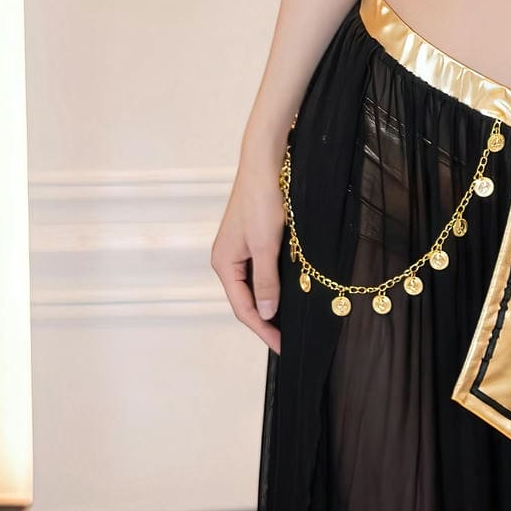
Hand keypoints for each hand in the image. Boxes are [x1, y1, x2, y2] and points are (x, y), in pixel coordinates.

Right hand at [212, 160, 286, 353]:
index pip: (243, 308)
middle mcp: (227, 259)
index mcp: (223, 264)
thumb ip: (266, 281)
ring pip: (253, 286)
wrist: (265, 165)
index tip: (282, 346)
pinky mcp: (251, 240)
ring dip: (269, 304)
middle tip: (287, 340)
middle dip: (265, 321)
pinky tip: (285, 294)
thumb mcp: (266, 245)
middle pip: (246, 300)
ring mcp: (238, 250)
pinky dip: (271, 286)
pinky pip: (259, 272)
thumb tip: (266, 314)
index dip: (263, 330)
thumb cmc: (262, 201)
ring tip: (287, 323)